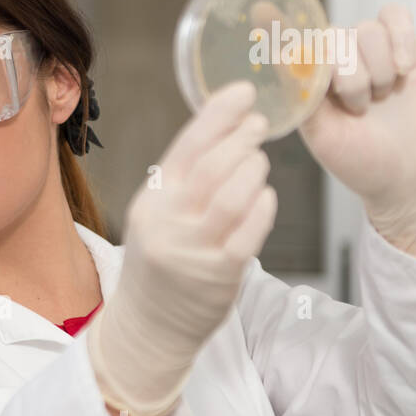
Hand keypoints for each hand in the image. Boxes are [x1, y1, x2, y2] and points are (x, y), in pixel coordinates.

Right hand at [86, 81, 276, 415]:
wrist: (150, 324)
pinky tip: (265, 196)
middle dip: (243, 138)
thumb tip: (224, 131)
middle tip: (259, 125)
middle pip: (214, 165)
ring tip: (259, 162)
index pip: (186, 147)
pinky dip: (263, 206)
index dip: (217, 115)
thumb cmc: (161, 261)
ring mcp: (194, 249)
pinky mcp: (220, 274)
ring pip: (235, 194)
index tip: (242, 91)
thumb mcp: (158, 215)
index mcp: (151, 201)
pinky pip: (251, 230)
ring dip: (255, 169)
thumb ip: (183, 181)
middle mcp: (169, 222)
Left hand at [298, 4, 415, 257]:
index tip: (259, 9)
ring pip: (367, 31)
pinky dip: (401, 40)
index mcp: (307, 81)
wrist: (406, 177)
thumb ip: (303, 96)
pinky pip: (396, 18)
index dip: (275, 25)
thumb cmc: (359, 160)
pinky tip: (403, 69)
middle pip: (334, 37)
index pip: (290, 43)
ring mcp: (368, 52)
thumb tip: (282, 58)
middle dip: (350, 76)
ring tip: (380, 99)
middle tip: (359, 109)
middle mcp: (334, 61)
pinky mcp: (404, 47)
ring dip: (376, 70)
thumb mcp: (321, 133)